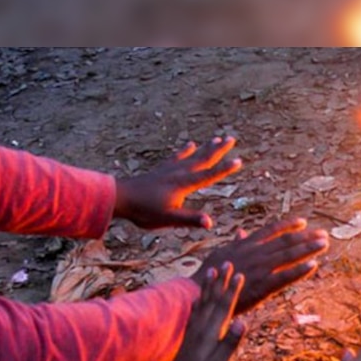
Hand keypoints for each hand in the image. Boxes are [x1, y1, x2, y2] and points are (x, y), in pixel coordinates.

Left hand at [114, 137, 241, 229]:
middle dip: (219, 150)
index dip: (225, 169)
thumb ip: (189, 219)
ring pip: (193, 156)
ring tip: (217, 139)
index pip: (209, 176)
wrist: (121, 197)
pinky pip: (178, 157)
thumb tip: (209, 222)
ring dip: (206, 148)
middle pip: (203, 159)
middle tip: (232, 138)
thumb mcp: (168, 219)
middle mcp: (179, 173)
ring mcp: (170, 170)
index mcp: (183, 185)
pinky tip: (190, 144)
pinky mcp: (162, 170)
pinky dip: (186, 151)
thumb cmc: (144, 211)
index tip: (239, 160)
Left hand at [156, 263, 245, 360]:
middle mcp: (200, 330)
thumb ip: (229, 344)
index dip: (232, 290)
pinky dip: (198, 303)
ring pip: (203, 303)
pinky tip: (197, 298)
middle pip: (213, 300)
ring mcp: (192, 334)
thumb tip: (242, 321)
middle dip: (221, 281)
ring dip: (209, 287)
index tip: (240, 272)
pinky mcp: (188, 340)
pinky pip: (194, 314)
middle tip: (227, 261)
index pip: (224, 307)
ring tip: (211, 271)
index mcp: (210, 335)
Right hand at [192, 218, 328, 312]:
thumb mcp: (220, 253)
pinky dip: (299, 270)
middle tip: (323, 234)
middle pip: (286, 242)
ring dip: (308, 249)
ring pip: (288, 256)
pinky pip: (284, 277)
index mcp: (247, 245)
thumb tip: (241, 233)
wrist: (200, 292)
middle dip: (306, 237)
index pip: (271, 231)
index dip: (289, 226)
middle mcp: (256, 253)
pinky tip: (313, 265)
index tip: (303, 222)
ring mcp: (260, 268)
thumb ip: (235, 243)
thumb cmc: (209, 274)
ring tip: (324, 244)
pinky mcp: (261, 286)